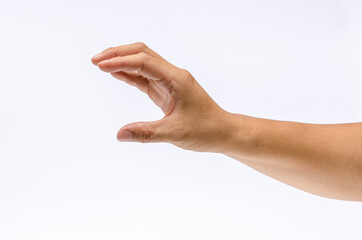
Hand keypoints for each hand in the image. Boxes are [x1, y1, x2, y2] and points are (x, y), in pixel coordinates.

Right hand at [91, 42, 234, 151]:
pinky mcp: (166, 90)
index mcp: (176, 79)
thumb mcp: (175, 133)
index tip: (101, 66)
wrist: (222, 132)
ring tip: (100, 64)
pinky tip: (115, 74)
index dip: (121, 62)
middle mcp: (172, 75)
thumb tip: (119, 135)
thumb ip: (146, 133)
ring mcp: (169, 81)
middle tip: (96, 60)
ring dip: (122, 61)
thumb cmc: (205, 130)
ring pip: (142, 62)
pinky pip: (144, 77)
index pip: (144, 62)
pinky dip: (129, 73)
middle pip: (142, 53)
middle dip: (118, 53)